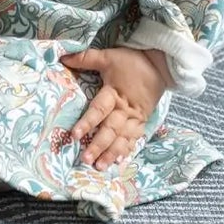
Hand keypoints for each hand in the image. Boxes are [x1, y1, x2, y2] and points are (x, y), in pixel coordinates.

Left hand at [62, 46, 173, 169]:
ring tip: (99, 166)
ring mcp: (135, 117)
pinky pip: (134, 139)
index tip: (75, 135)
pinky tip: (117, 161)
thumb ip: (85, 58)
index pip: (99, 110)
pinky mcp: (142, 121)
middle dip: (98, 145)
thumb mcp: (108, 56)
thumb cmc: (132, 61)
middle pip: (110, 129)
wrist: (161, 64)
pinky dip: (126, 150)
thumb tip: (63, 57)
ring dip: (111, 153)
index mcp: (115, 93)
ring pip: (122, 138)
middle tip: (85, 158)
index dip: (87, 122)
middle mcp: (125, 109)